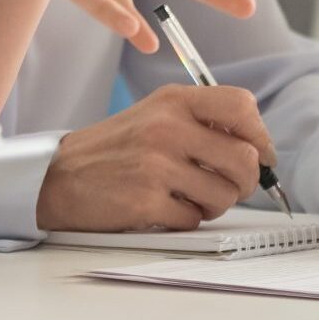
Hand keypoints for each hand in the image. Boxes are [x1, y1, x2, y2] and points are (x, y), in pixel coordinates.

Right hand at [35, 85, 276, 231]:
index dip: (260, 136)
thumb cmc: (113, 149)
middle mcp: (167, 127)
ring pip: (225, 195)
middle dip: (246, 182)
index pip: (242, 107)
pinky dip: (185, 219)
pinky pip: (195, 219)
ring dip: (215, 205)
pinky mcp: (146, 200)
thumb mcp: (154, 115)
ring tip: (190, 197)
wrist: (58, 175)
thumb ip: (201, 121)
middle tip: (230, 187)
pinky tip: (164, 208)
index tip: (259, 154)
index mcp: (173, 100)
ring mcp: (157, 164)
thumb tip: (256, 149)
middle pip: (244, 159)